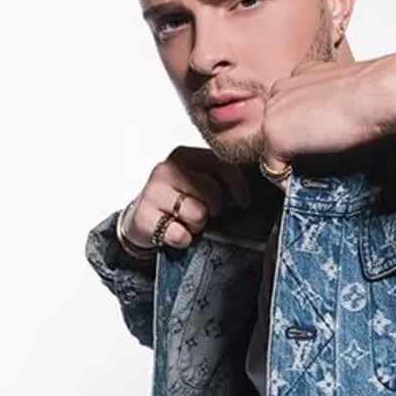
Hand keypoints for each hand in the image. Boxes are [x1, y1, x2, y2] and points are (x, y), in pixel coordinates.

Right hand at [120, 146, 248, 250]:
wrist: (141, 219)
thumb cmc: (175, 201)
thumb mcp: (197, 183)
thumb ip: (218, 178)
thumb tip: (254, 186)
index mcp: (184, 156)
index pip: (221, 164)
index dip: (238, 185)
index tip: (244, 202)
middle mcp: (167, 169)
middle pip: (212, 192)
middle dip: (213, 209)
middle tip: (201, 213)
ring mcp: (153, 192)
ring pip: (197, 214)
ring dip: (196, 225)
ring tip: (185, 221)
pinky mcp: (144, 216)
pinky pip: (179, 234)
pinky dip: (182, 239)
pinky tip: (173, 232)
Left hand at [260, 51, 395, 173]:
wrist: (378, 93)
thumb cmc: (377, 92)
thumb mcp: (350, 90)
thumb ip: (332, 102)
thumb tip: (335, 126)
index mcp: (301, 73)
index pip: (289, 107)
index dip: (303, 127)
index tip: (318, 141)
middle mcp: (281, 89)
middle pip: (277, 127)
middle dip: (294, 145)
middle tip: (319, 159)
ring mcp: (274, 112)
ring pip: (273, 148)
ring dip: (291, 161)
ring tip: (318, 169)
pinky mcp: (276, 136)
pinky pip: (274, 170)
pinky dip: (290, 181)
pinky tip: (312, 179)